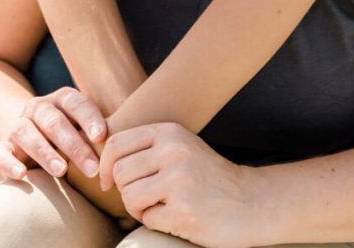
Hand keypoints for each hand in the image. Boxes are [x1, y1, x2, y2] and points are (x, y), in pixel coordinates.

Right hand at [0, 87, 106, 181]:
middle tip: (92, 168)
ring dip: (44, 151)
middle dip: (73, 144)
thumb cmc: (70, 139)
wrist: (31, 144)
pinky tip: (22, 176)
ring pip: (26, 131)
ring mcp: (18, 125)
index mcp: (61, 100)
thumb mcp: (84, 132)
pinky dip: (8, 162)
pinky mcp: (1, 146)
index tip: (103, 137)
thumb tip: (131, 145)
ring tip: (61, 171)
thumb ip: (101, 134)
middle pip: (53, 120)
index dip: (89, 118)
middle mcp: (38, 108)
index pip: (76, 102)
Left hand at [100, 123, 270, 247]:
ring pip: (129, 197)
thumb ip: (148, 146)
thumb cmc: (209, 177)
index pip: (116, 143)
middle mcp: (173, 152)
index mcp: (169, 132)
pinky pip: (147, 219)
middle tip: (142, 198)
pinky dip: (154, 222)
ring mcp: (178, 181)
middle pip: (120, 173)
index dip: (105, 165)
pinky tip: (174, 217)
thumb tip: (102, 155)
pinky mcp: (183, 211)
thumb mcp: (180, 147)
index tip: (108, 181)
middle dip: (124, 191)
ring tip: (158, 207)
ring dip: (138, 208)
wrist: (251, 202)